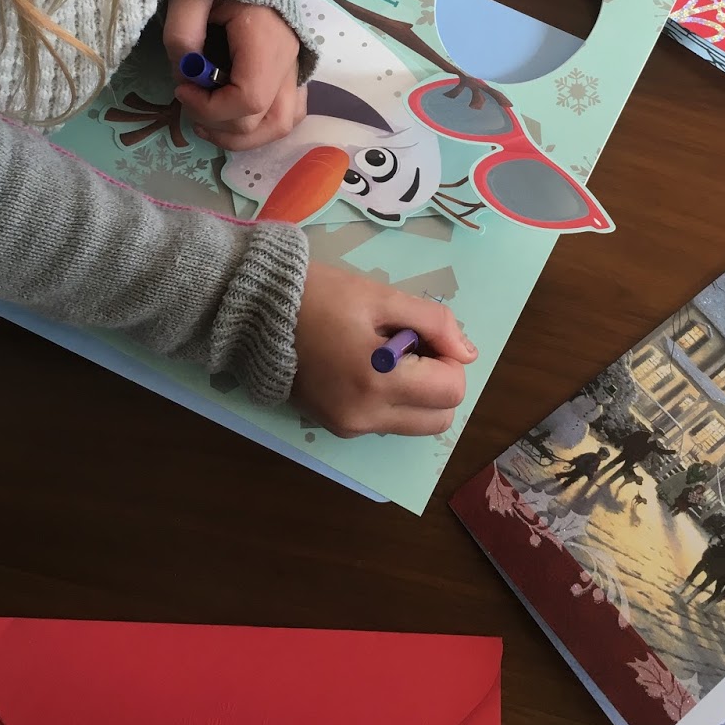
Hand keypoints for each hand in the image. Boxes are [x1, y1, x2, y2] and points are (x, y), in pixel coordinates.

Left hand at [164, 0, 305, 150]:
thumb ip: (181, 35)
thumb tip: (186, 77)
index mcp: (266, 39)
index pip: (249, 99)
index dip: (210, 107)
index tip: (181, 89)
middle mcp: (288, 58)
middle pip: (267, 121)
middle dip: (221, 126)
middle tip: (190, 104)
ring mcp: (294, 66)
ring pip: (283, 124)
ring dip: (243, 135)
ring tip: (208, 123)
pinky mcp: (291, 69)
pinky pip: (289, 112)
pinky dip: (262, 125)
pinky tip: (233, 116)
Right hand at [293, 263, 476, 437]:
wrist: (256, 313)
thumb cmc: (320, 296)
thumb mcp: (381, 296)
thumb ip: (433, 322)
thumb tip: (468, 353)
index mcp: (378, 382)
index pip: (451, 391)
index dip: (449, 359)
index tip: (422, 334)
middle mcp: (366, 416)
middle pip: (439, 419)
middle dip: (437, 382)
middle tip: (410, 345)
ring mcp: (349, 427)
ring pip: (414, 424)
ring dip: (416, 394)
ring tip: (384, 354)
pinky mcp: (335, 427)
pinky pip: (385, 422)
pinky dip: (390, 399)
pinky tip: (365, 366)